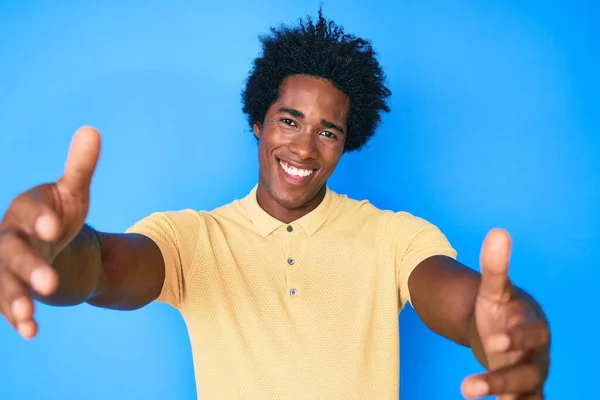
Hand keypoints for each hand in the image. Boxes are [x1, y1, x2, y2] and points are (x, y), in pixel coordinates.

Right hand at [0, 126, 100, 338]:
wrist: (46, 240)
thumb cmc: (58, 213)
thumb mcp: (72, 192)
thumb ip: (80, 167)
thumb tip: (93, 131)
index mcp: (27, 209)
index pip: (29, 210)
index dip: (40, 218)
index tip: (56, 227)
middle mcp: (11, 236)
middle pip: (13, 251)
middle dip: (30, 266)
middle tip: (52, 282)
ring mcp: (7, 264)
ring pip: (4, 281)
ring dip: (14, 299)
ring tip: (28, 317)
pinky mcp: (9, 286)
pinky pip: (7, 302)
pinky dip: (18, 317)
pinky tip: (31, 331)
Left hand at [462, 229, 549, 398]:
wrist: (504, 330)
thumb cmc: (500, 310)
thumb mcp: (493, 290)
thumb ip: (495, 267)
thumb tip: (498, 232)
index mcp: (533, 326)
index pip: (531, 334)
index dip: (516, 337)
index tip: (494, 341)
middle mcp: (537, 355)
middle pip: (528, 371)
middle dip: (501, 378)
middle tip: (468, 386)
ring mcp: (531, 375)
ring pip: (524, 392)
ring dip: (501, 395)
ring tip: (470, 396)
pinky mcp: (523, 392)